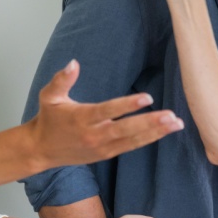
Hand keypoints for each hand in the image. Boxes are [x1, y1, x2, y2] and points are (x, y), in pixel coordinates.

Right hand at [29, 59, 182, 169]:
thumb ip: (62, 79)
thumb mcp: (49, 96)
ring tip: (176, 124)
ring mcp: (102, 147)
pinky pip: (131, 146)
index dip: (128, 105)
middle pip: (126, 129)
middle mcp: (94, 135)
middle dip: (151, 123)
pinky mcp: (106, 154)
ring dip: (156, 132)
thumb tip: (73, 63)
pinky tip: (164, 132)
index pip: (108, 111)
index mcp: (82, 118)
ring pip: (133, 140)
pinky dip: (149, 139)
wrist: (41, 150)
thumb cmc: (48, 120)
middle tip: (172, 116)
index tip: (148, 98)